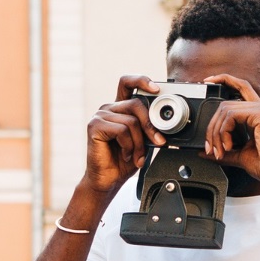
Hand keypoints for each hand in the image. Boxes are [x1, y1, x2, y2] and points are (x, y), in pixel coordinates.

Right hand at [81, 76, 165, 196]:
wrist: (108, 179)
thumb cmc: (123, 161)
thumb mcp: (143, 140)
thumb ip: (149, 127)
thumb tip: (165, 122)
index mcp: (120, 108)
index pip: (128, 83)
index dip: (142, 80)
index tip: (157, 88)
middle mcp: (109, 109)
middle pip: (136, 104)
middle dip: (151, 125)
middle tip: (158, 142)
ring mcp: (100, 116)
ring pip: (132, 121)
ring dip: (139, 142)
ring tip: (135, 155)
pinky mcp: (94, 126)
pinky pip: (122, 130)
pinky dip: (129, 145)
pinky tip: (125, 154)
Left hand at [202, 74, 259, 183]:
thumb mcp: (238, 154)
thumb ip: (223, 149)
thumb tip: (204, 151)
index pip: (241, 87)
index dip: (224, 80)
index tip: (207, 81)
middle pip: (226, 104)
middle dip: (212, 127)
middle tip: (211, 148)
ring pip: (225, 110)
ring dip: (216, 132)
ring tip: (220, 150)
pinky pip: (231, 115)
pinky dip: (223, 131)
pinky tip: (227, 146)